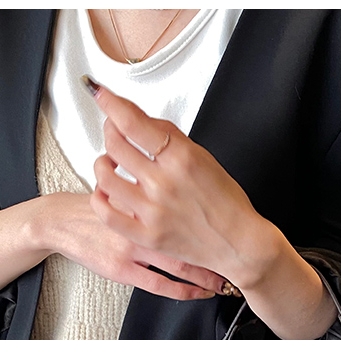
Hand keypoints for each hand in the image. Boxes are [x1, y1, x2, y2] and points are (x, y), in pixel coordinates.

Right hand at [34, 192, 227, 299]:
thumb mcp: (130, 192)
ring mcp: (133, 249)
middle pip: (191, 242)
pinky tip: (197, 293)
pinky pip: (159, 284)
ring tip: (224, 284)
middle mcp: (144, 224)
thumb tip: (192, 201)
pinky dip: (183, 291)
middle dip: (217, 256)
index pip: (190, 214)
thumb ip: (157, 197)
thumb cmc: (100, 206)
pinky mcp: (122, 269)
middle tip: (238, 264)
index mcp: (147, 201)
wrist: (63, 220)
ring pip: (179, 266)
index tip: (236, 235)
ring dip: (205, 277)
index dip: (215, 228)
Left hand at [82, 76, 337, 339]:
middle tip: (114, 131)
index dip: (110, 103)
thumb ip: (172, 138)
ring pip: (105, 176)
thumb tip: (141, 120)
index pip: (132, 122)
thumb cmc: (228, 204)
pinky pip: (106, 213)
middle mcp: (164, 184)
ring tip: (110, 163)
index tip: (101, 94)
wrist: (241, 245)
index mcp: (181, 159)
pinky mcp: (147, 236)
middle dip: (110, 130)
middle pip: (115, 144)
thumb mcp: (205, 159)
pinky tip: (106, 192)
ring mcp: (153, 211)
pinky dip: (99, 198)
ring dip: (103, 162)